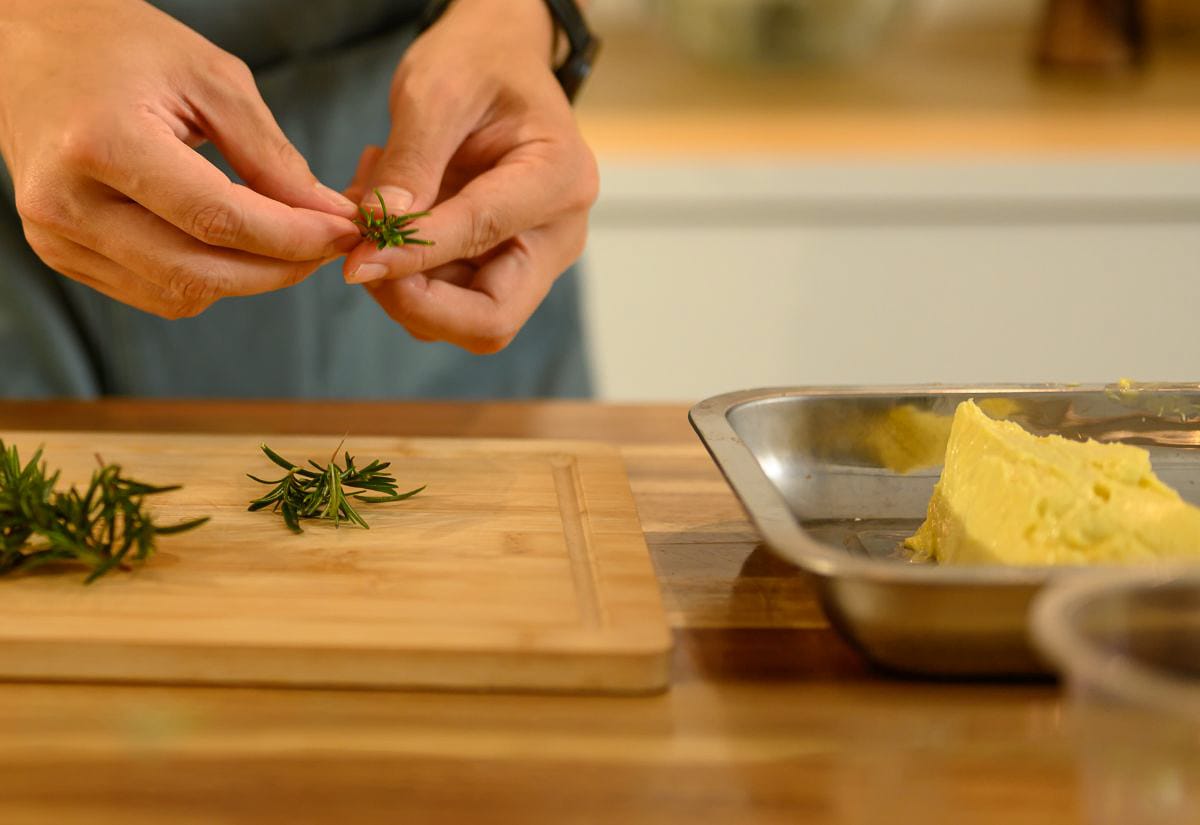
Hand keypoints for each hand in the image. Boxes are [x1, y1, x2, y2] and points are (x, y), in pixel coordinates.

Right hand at [0, 0, 361, 318]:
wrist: (28, 43)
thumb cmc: (122, 47)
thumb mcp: (211, 80)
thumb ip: (272, 156)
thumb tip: (330, 217)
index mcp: (101, 142)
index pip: (217, 220)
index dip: (293, 237)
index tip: (345, 231)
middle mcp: (66, 200)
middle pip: (198, 273)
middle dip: (280, 268)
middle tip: (328, 245)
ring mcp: (55, 235)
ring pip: (179, 294)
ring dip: (248, 278)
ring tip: (287, 241)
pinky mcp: (60, 253)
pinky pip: (154, 292)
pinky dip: (207, 278)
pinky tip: (235, 245)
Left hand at [342, 0, 599, 353]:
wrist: (500, 60)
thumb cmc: (479, 63)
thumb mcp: (437, 92)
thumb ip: (411, 164)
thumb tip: (376, 231)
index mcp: (559, 179)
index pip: (483, 237)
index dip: (413, 255)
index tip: (355, 259)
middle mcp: (558, 233)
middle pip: (491, 319)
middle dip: (414, 301)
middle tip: (360, 254)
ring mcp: (534, 256)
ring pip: (461, 318)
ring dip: (400, 280)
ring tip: (369, 204)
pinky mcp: (504, 265)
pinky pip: (448, 297)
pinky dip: (403, 270)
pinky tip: (386, 213)